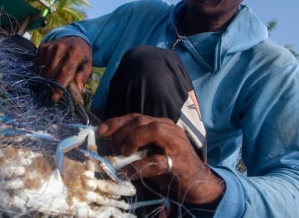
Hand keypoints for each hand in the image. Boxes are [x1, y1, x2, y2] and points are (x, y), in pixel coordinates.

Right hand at [36, 36, 91, 102]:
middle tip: (55, 92)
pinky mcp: (43, 47)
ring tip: (54, 79)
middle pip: (52, 73)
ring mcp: (50, 47)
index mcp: (75, 52)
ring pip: (44, 71)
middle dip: (52, 85)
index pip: (65, 71)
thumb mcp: (87, 65)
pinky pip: (39, 65)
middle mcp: (61, 48)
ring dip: (48, 79)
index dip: (59, 86)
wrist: (74, 38)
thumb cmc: (81, 56)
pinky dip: (44, 71)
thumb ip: (82, 77)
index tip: (55, 98)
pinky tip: (51, 69)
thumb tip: (77, 90)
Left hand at [97, 114, 223, 204]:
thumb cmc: (171, 166)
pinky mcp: (179, 162)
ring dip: (132, 140)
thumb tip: (110, 146)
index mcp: (161, 124)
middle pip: (140, 121)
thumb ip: (135, 146)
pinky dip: (138, 166)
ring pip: (152, 130)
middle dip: (121, 132)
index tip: (101, 131)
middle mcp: (169, 129)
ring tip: (123, 153)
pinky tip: (127, 172)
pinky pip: (156, 161)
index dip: (116, 122)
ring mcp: (176, 143)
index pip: (135, 116)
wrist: (198, 182)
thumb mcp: (150, 152)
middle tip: (114, 148)